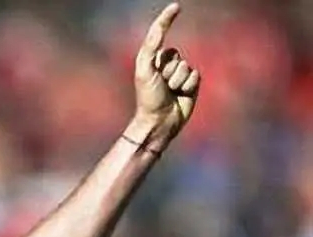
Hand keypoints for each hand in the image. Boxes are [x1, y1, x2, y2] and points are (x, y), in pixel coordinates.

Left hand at [131, 3, 200, 150]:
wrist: (160, 121)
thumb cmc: (148, 97)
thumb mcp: (145, 69)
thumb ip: (151, 47)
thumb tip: (160, 27)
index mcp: (153, 60)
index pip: (161, 35)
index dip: (168, 20)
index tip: (176, 6)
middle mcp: (168, 64)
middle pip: (177, 55)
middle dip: (169, 71)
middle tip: (161, 86)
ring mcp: (181, 74)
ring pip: (187, 66)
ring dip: (178, 81)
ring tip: (170, 92)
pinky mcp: (192, 84)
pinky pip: (196, 75)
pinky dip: (188, 86)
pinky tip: (180, 95)